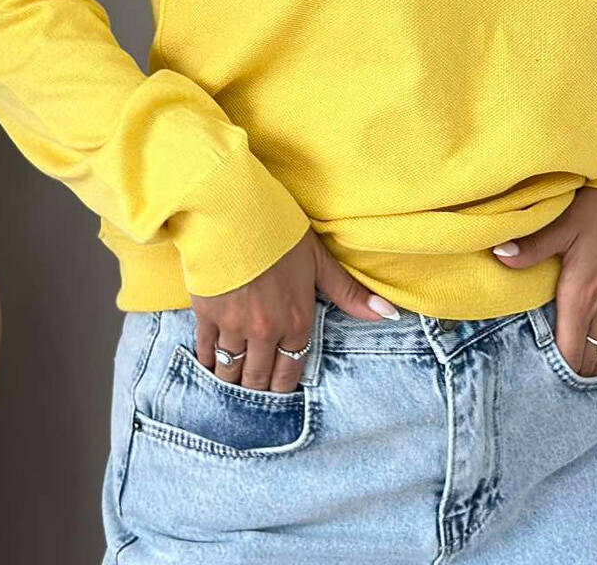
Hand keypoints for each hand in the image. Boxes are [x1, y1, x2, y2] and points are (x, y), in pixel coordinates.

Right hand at [189, 228, 400, 393]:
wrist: (233, 211)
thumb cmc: (279, 231)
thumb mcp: (318, 260)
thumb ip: (349, 293)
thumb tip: (389, 314)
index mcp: (296, 322)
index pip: (290, 372)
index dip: (284, 384)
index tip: (279, 386)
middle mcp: (265, 332)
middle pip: (259, 379)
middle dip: (258, 386)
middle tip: (256, 386)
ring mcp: (234, 326)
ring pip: (231, 372)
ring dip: (233, 379)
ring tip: (234, 378)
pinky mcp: (207, 315)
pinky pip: (207, 352)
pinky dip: (208, 361)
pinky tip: (210, 362)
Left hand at [489, 186, 596, 376]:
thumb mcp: (564, 224)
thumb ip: (532, 247)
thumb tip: (500, 255)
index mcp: (582, 296)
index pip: (568, 354)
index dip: (552, 367)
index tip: (535, 368)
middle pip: (587, 364)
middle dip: (568, 371)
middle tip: (546, 371)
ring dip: (588, 367)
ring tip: (569, 366)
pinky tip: (595, 351)